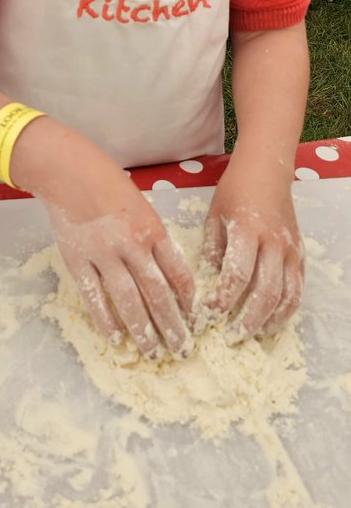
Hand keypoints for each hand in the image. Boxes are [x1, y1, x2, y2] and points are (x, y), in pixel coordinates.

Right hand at [41, 162, 195, 356]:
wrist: (67, 170)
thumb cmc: (107, 182)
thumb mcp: (142, 205)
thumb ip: (153, 237)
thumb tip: (166, 273)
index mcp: (152, 229)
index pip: (178, 274)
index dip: (188, 302)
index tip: (195, 320)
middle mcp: (132, 245)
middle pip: (158, 294)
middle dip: (173, 326)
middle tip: (183, 350)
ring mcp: (103, 255)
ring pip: (128, 302)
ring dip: (144, 331)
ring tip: (154, 353)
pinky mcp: (78, 261)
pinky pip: (94, 297)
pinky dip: (106, 321)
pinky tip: (116, 338)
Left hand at [201, 162, 304, 340]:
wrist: (267, 171)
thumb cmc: (235, 192)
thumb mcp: (214, 216)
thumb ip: (212, 250)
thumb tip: (207, 284)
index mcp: (247, 230)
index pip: (238, 274)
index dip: (224, 299)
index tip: (208, 314)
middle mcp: (273, 242)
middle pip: (266, 292)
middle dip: (248, 320)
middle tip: (230, 336)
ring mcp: (291, 250)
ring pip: (287, 296)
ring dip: (270, 321)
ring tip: (252, 335)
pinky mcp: (300, 254)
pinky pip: (298, 289)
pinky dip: (287, 310)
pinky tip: (271, 321)